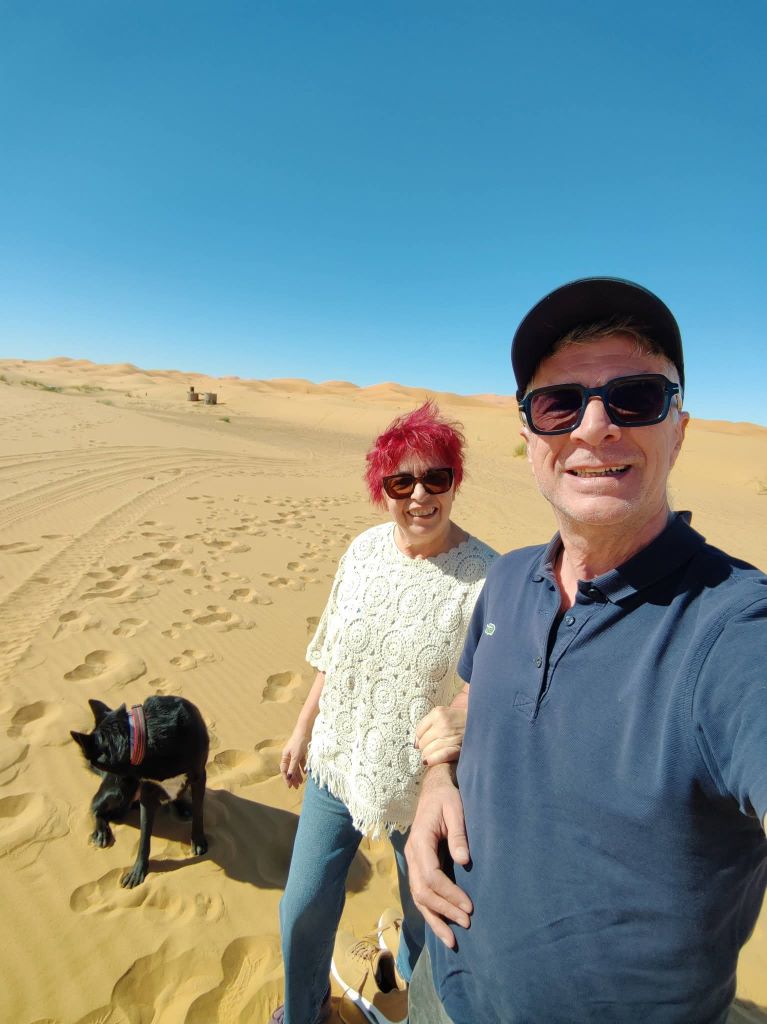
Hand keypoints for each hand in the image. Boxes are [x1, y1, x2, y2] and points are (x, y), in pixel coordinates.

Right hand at [280, 726, 309, 788]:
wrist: (306, 730)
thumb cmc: (299, 741)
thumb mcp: (296, 755)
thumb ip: (293, 766)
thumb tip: (289, 777)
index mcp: (285, 756)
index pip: (284, 769)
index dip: (286, 778)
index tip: (289, 786)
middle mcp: (289, 755)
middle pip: (290, 769)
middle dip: (292, 778)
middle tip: (296, 787)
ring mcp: (296, 753)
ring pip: (296, 766)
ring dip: (298, 774)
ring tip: (301, 782)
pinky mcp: (302, 751)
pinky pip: (301, 762)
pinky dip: (303, 767)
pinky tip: (306, 773)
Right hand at [405, 765, 472, 948]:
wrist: (433, 788)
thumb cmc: (447, 797)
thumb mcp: (455, 809)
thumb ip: (459, 834)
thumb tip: (465, 861)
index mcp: (420, 841)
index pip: (431, 876)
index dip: (449, 895)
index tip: (469, 907)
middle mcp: (412, 854)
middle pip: (423, 892)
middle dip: (444, 911)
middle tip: (467, 923)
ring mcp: (413, 861)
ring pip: (419, 897)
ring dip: (435, 918)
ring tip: (452, 940)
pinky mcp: (418, 865)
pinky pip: (421, 893)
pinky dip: (430, 911)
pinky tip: (442, 925)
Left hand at [415, 705, 466, 765]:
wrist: (483, 723)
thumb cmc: (460, 720)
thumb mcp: (444, 714)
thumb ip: (427, 724)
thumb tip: (415, 743)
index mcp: (438, 713)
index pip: (419, 731)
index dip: (421, 737)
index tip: (427, 739)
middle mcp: (443, 724)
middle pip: (423, 743)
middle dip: (425, 747)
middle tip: (434, 746)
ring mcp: (451, 737)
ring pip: (428, 751)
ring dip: (428, 755)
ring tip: (436, 753)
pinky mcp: (458, 748)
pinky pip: (440, 756)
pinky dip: (432, 760)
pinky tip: (428, 762)